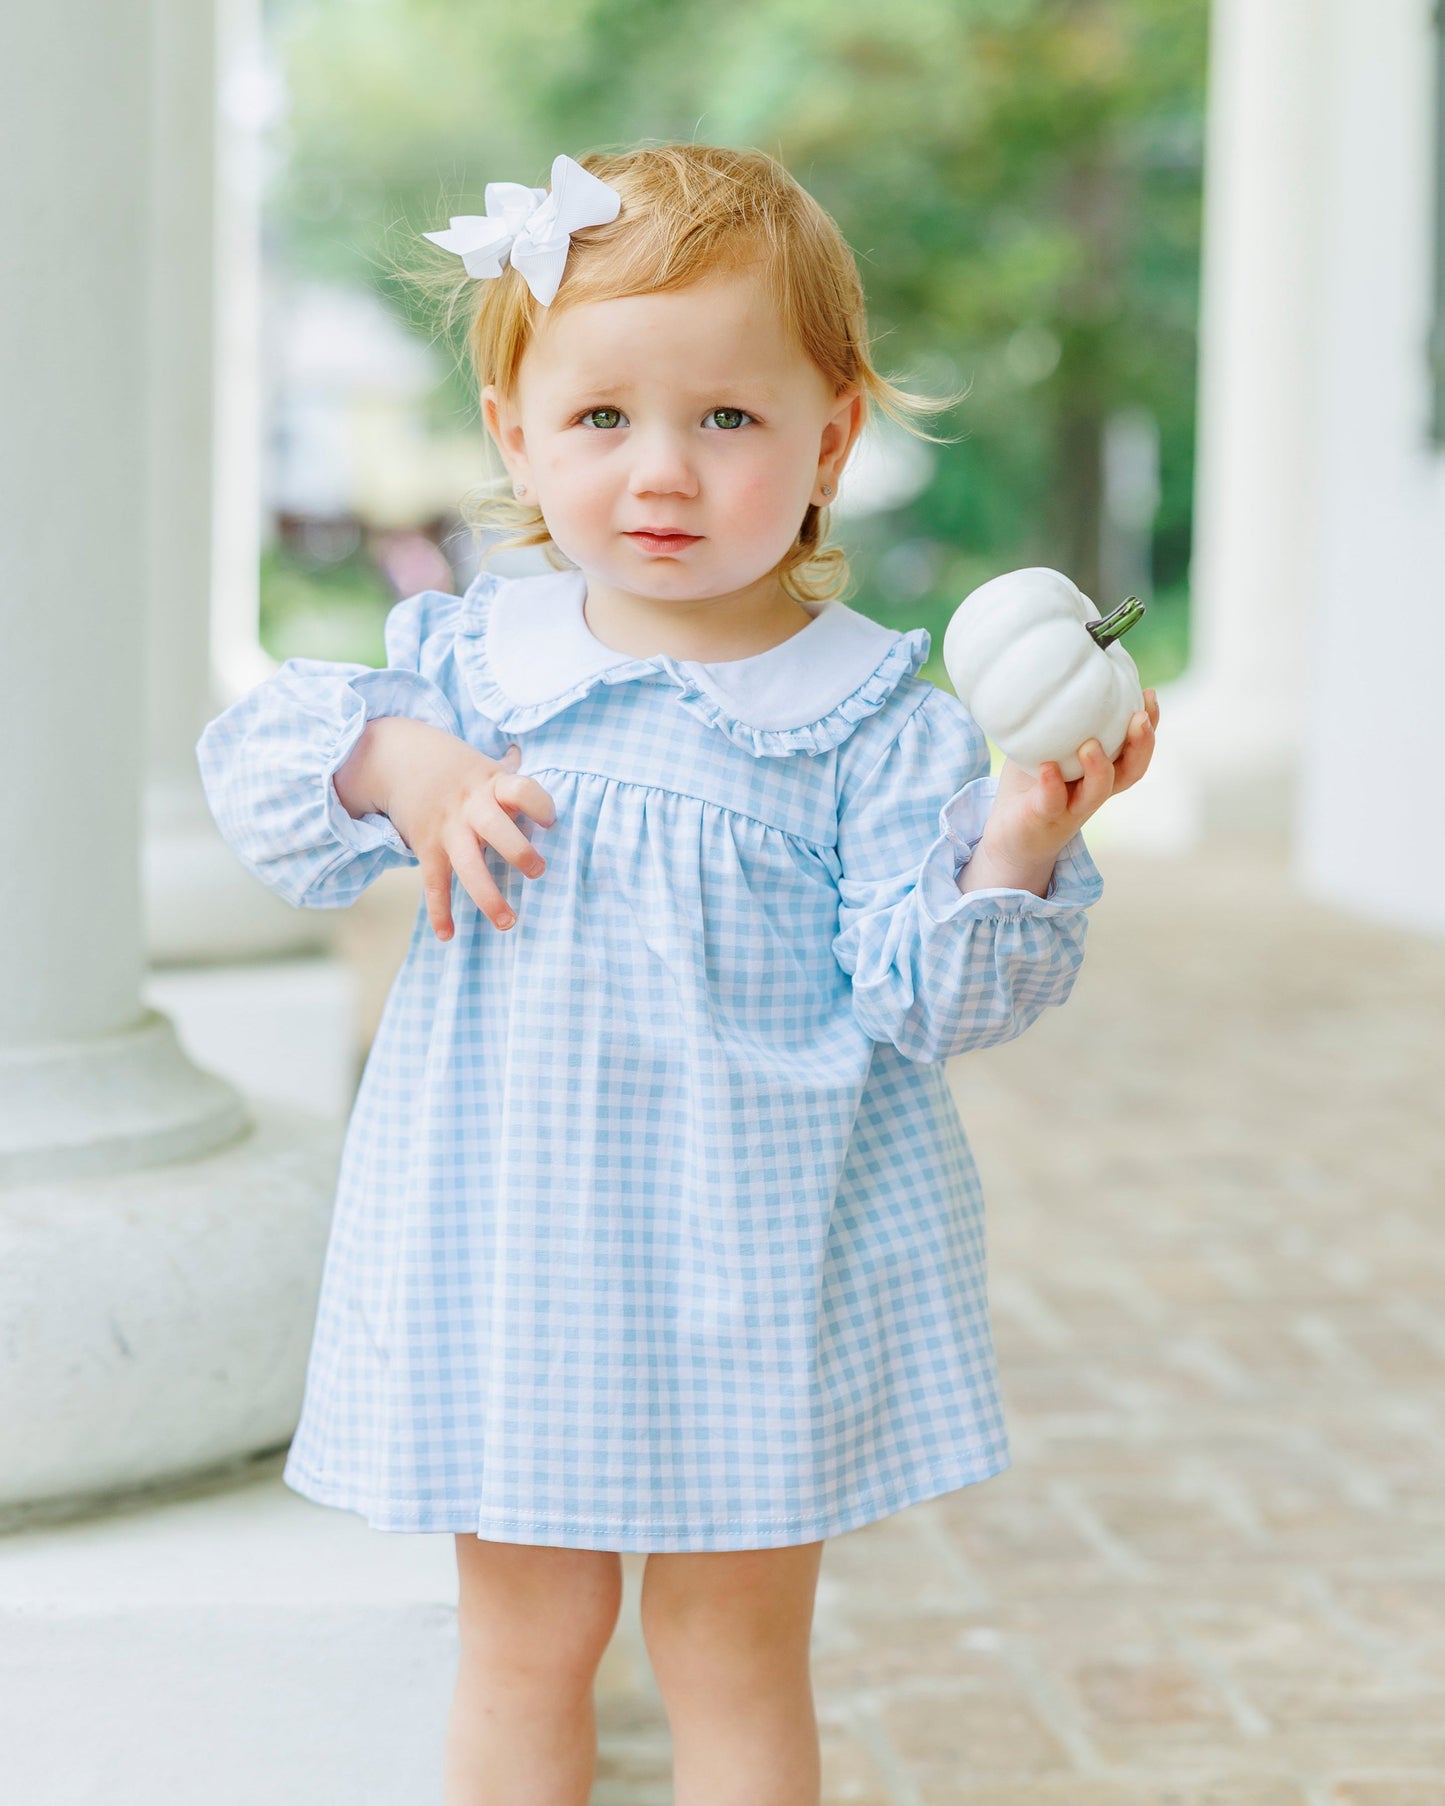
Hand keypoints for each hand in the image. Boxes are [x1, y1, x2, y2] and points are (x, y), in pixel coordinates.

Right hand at [336, 717, 555, 937]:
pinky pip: (434, 884)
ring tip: (508, 922)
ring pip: (469, 866)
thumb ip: (510, 772)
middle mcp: (471, 808)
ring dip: (489, 896)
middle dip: (518, 851)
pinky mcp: (427, 848)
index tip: (550, 820)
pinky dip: (439, 911)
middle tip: (538, 871)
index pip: (522, 790)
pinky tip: (447, 935)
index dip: (539, 804)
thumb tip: (532, 759)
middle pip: (497, 829)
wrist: (393, 756)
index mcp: (492, 784)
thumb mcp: (484, 762)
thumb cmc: (453, 766)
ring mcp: (448, 829)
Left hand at [978, 689, 1159, 877]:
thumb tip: (1054, 665)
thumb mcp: (1045, 744)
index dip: (1149, 724)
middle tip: (1139, 717)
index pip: (1135, 746)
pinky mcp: (1045, 818)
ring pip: (1099, 791)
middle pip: (1131, 770)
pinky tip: (1046, 767)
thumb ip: (1055, 717)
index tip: (1149, 694)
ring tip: (1090, 745)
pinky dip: (1051, 785)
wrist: (1010, 833)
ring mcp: (1072, 806)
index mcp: (1102, 768)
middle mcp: (1094, 788)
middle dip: (1141, 744)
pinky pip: (1053, 803)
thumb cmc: (1033, 782)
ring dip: (1100, 768)